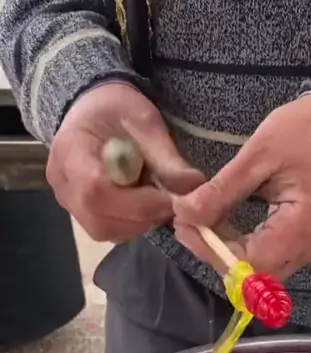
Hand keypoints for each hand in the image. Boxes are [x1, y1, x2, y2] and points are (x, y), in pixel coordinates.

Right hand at [47, 83, 203, 242]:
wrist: (90, 111)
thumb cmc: (115, 110)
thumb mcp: (144, 121)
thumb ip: (166, 156)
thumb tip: (194, 186)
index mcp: (71, 150)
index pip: (96, 190)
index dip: (137, 202)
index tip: (169, 198)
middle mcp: (62, 183)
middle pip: (100, 218)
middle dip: (143, 216)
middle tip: (169, 201)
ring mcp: (68, 203)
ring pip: (105, 230)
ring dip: (140, 223)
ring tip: (156, 199)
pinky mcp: (80, 214)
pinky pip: (108, 231)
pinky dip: (133, 224)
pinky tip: (144, 205)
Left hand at [174, 95, 310, 278]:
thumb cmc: (307, 133)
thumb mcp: (259, 154)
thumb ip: (222, 190)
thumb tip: (185, 214)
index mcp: (303, 226)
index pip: (249, 262)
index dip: (212, 251)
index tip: (185, 225)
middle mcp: (309, 248)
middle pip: (253, 274)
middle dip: (215, 254)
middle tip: (188, 223)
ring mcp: (309, 250)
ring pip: (258, 272)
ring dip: (226, 253)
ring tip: (201, 222)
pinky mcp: (304, 245)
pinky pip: (268, 260)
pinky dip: (241, 249)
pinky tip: (223, 226)